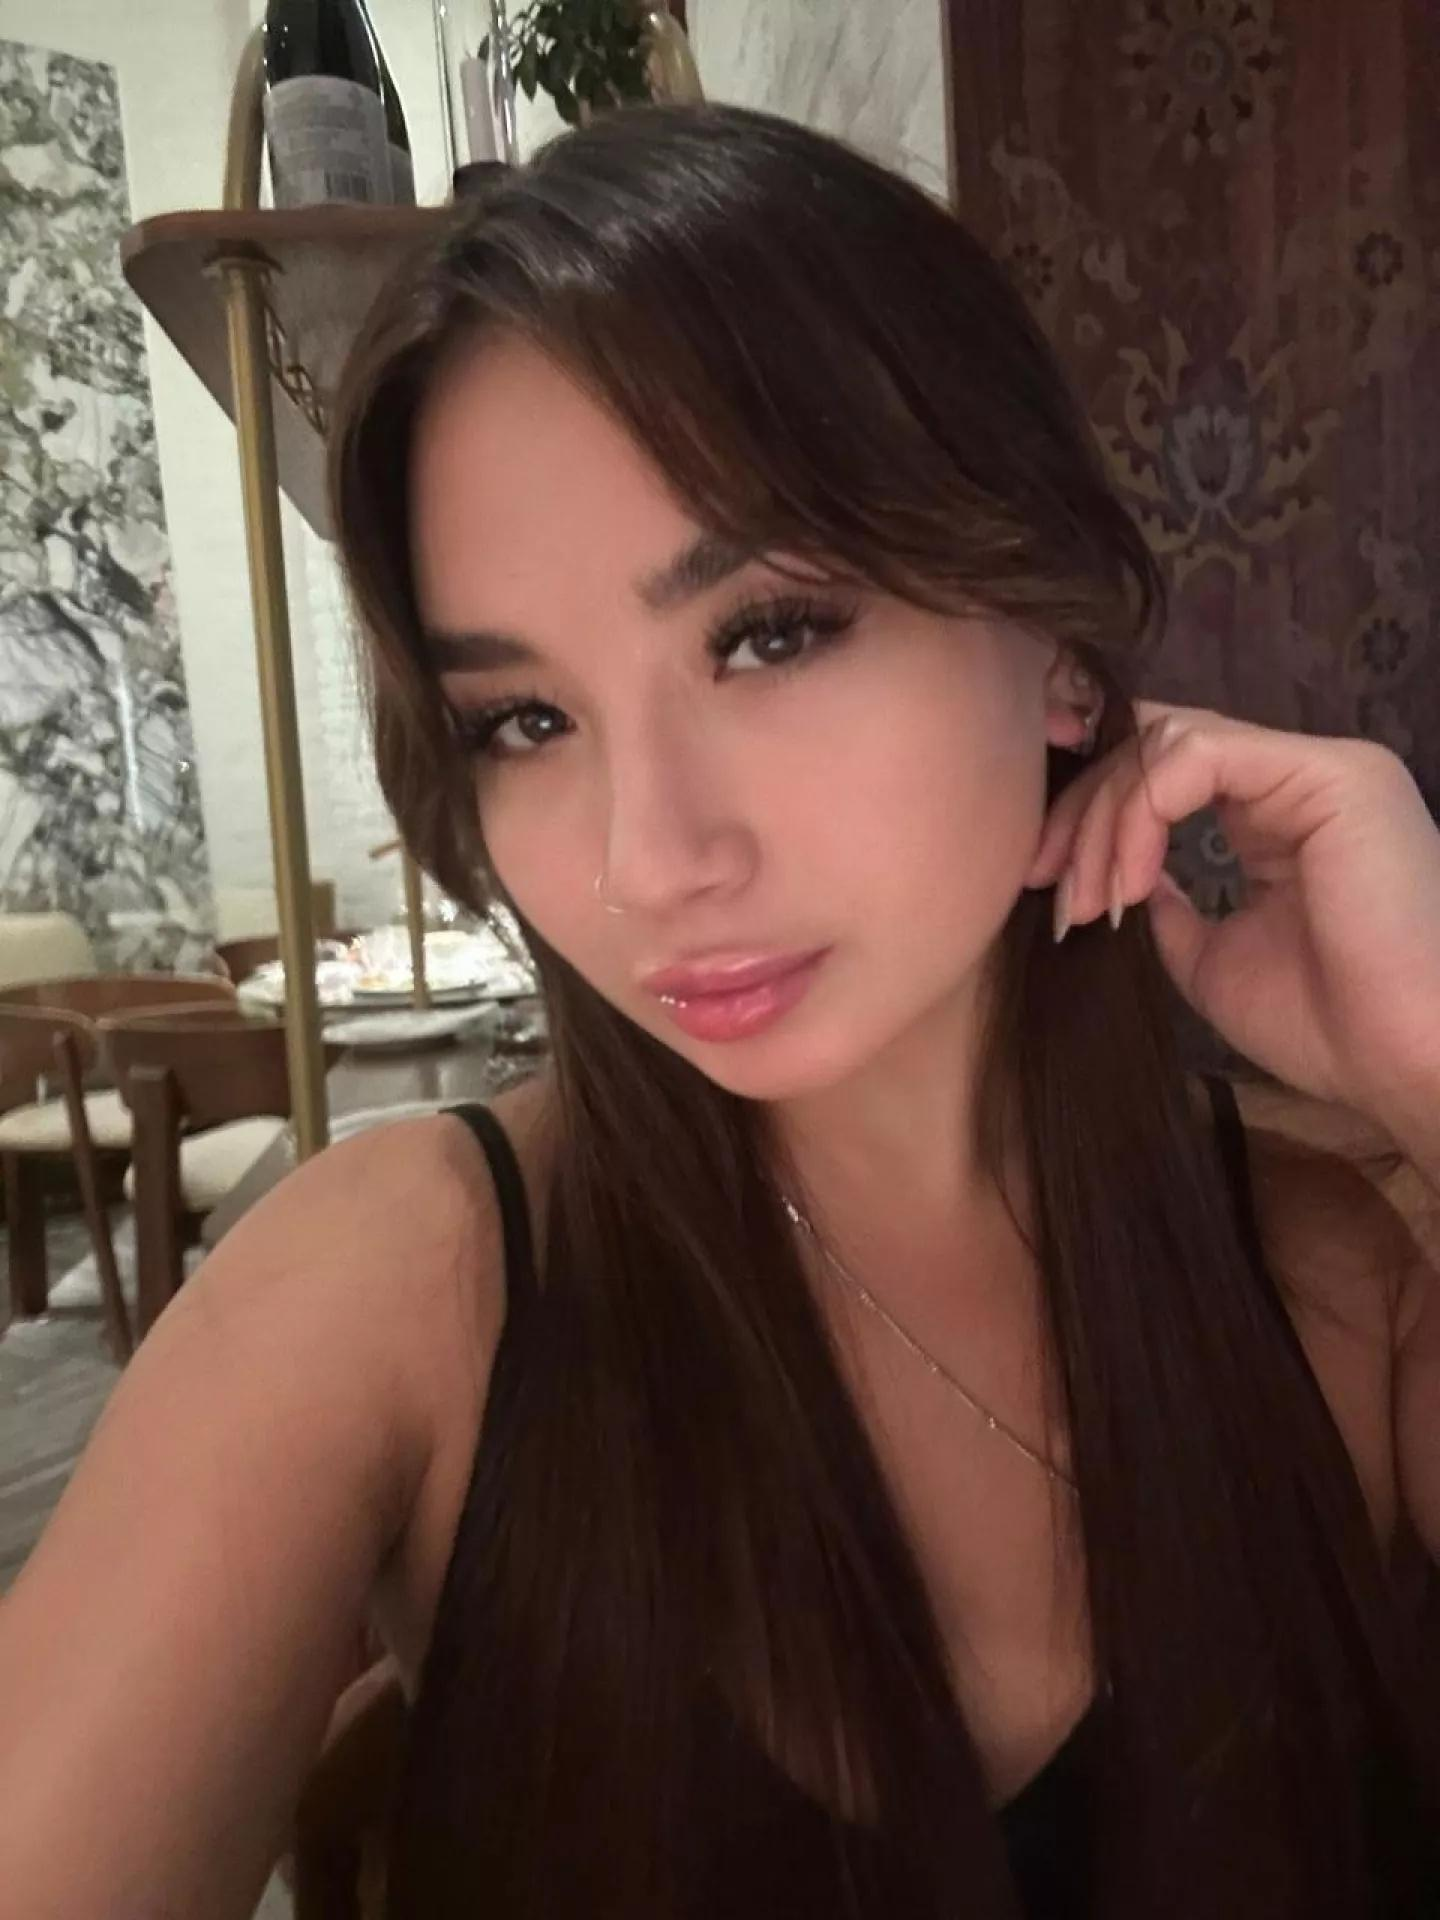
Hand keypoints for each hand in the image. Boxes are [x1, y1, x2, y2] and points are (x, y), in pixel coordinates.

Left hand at [1024, 701, 1439, 1140]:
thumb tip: (1119, 873)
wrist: (1405, 1063)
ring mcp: (1319, 768)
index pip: (1162, 770)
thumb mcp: (1212, 958)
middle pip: (1154, 744)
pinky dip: (1140, 814)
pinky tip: (1129, 883)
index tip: (1041, 876)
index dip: (1091, 812)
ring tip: (1091, 901)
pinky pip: (1194, 755)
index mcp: (1280, 813)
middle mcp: (1300, 778)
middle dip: (1083, 813)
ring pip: (1165, 742)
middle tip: (1048, 888)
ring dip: (1107, 821)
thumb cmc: (1326, 1027)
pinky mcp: (1330, 774)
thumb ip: (1168, 905)